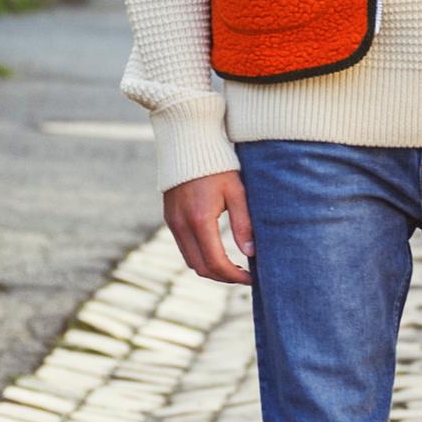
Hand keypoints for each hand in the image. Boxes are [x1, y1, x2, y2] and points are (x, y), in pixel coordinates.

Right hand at [165, 170, 252, 285]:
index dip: (234, 276)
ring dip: (211, 269)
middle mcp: (182, 225)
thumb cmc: (218, 165)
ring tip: (233, 267)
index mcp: (199, 219)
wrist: (188, 143)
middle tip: (244, 276)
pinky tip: (217, 252)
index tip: (251, 278)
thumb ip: (243, 223)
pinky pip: (184, 248)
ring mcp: (173, 223)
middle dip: (223, 277)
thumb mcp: (237, 192)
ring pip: (190, 261)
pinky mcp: (170, 219)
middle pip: (200, 268)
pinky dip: (200, 257)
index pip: (216, 262)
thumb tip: (251, 253)